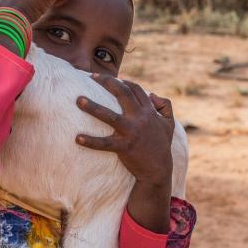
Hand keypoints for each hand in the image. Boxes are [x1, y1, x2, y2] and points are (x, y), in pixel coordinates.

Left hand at [75, 74, 174, 188]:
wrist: (159, 170)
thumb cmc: (162, 146)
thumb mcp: (169, 124)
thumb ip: (165, 106)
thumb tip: (152, 94)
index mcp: (149, 112)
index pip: (136, 89)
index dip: (123, 81)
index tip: (111, 77)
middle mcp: (140, 118)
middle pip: (122, 93)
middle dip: (107, 82)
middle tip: (91, 76)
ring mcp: (131, 132)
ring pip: (110, 115)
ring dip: (93, 107)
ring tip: (78, 100)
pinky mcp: (124, 147)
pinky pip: (104, 143)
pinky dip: (90, 141)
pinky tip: (77, 138)